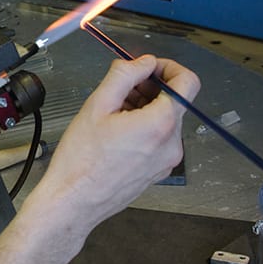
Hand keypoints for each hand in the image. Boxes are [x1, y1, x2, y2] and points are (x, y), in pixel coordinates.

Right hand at [30, 55, 199, 234]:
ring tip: (113, 115)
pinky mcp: (159, 170)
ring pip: (165, 119)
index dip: (169, 67)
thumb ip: (125, 75)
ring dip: (144, 108)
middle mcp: (171, 144)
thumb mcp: (97, 104)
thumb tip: (143, 62)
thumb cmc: (81, 161)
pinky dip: (143, 127)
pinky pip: (159, 138)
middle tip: (120, 91)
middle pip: (174, 100)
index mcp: (160, 124)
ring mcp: (167, 160)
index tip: (149, 68)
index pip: (188, 81)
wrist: (74, 201)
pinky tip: (117, 132)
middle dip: (149, 89)